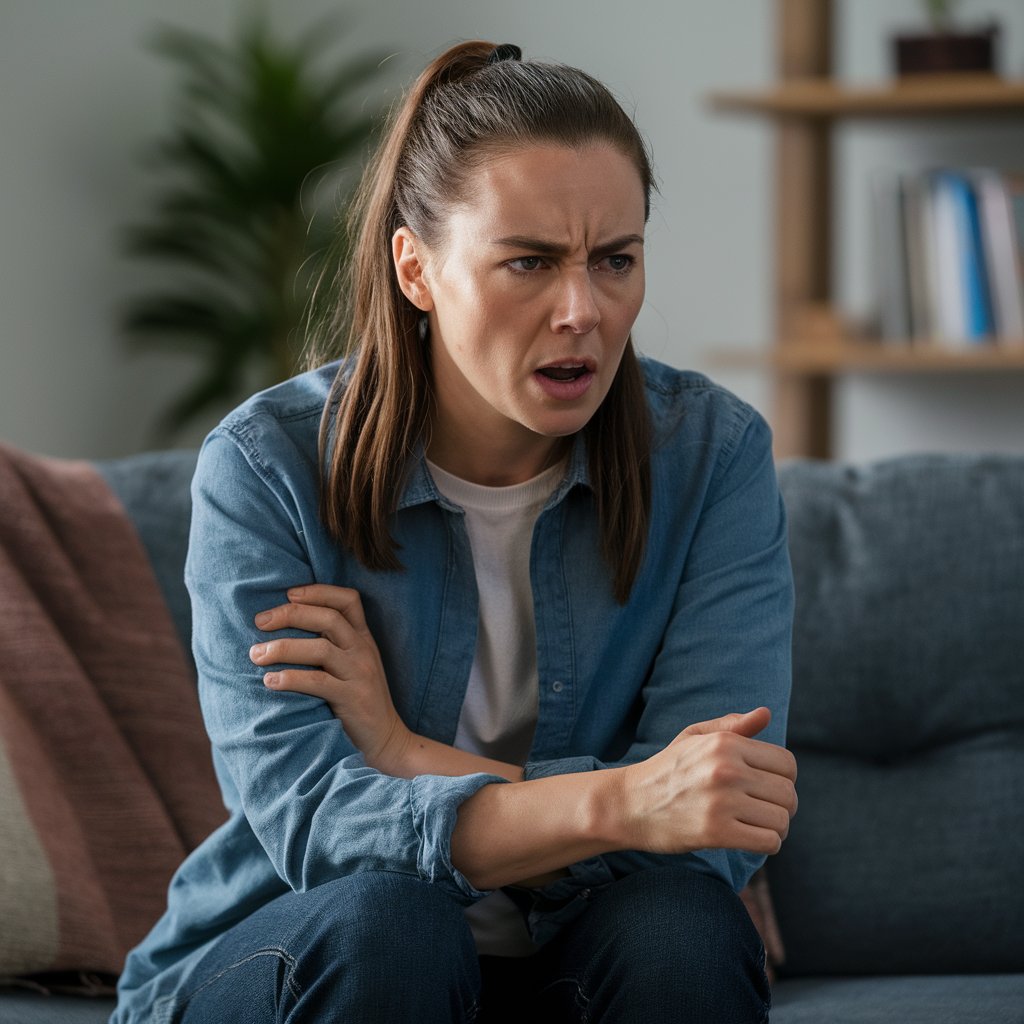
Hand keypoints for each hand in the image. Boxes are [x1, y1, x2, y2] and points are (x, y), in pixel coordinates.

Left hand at [249, 585, 411, 769]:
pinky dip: (291, 679)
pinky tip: (270, 681)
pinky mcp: (353, 699)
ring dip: (283, 648)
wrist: (386, 740)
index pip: (348, 600)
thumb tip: (284, 627)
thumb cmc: (358, 700)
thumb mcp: (353, 665)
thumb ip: (331, 644)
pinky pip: (318, 682)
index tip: (288, 594)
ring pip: (321, 648)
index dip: (318, 591)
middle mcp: (363, 650)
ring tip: (256, 654)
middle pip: (329, 618)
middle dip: (291, 614)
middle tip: (260, 621)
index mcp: (363, 638)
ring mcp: (360, 674)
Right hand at [619, 707, 797, 856]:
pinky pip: (768, 841)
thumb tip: (766, 713)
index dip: (783, 779)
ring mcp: (721, 801)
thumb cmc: (665, 770)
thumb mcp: (693, 738)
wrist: (628, 804)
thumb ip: (732, 726)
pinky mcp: (716, 832)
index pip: (787, 764)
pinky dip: (767, 844)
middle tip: (762, 811)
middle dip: (781, 806)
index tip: (767, 789)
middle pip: (787, 793)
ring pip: (781, 820)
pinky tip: (751, 839)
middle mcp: (726, 769)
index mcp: (724, 743)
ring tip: (757, 826)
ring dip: (776, 828)